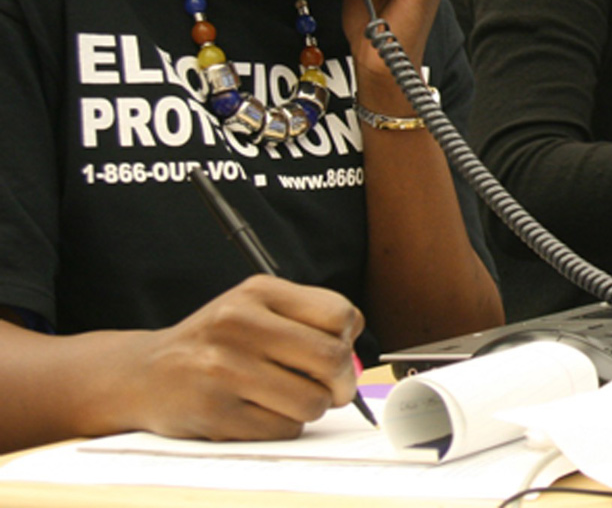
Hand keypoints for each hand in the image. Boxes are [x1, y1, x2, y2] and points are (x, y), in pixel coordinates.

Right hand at [127, 276, 363, 441]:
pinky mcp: (215, 413)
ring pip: (313, 401)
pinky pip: (284, 429)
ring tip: (289, 397)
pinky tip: (262, 411)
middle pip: (331, 359)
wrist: (144, 374)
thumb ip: (308, 316)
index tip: (339, 351)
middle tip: (335, 388)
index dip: (348, 339)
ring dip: (313, 407)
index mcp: (256, 293)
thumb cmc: (214, 340)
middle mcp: (238, 326)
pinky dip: (285, 425)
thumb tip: (356, 348)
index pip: (338, 314)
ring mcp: (224, 371)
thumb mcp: (255, 306)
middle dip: (343, 381)